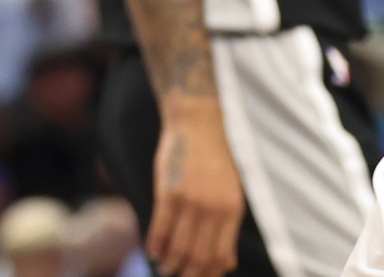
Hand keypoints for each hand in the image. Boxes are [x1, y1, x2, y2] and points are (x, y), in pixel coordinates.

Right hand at [146, 98, 242, 276]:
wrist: (197, 122)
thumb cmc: (213, 159)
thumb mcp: (230, 192)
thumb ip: (228, 226)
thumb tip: (227, 265)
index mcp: (233, 210)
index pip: (221, 257)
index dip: (208, 274)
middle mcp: (214, 208)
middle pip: (199, 257)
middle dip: (188, 274)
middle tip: (178, 276)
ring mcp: (191, 201)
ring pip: (179, 247)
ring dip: (170, 262)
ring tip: (165, 267)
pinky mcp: (169, 192)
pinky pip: (161, 228)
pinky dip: (155, 244)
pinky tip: (151, 250)